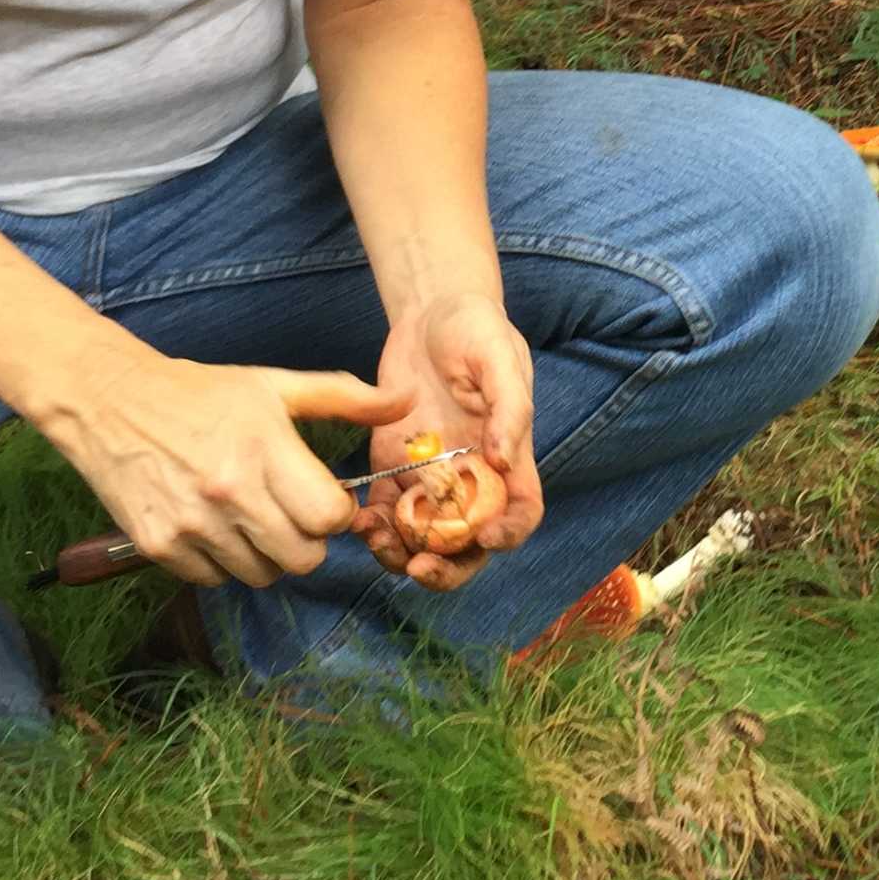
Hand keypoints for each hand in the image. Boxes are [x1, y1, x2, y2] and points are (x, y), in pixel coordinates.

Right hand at [40, 346, 410, 588]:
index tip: (323, 499)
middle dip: (308, 541)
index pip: (328, 517)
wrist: (109, 401)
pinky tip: (214, 526)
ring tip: (251, 518)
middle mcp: (229, 491)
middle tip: (292, 515)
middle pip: (302, 558)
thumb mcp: (275, 384)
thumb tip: (406, 401)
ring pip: (260, 576)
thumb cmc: (201, 392)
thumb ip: (346, 396)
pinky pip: (214, 580)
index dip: (335, 513)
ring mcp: (191, 524)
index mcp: (264, 448)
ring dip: (266, 555)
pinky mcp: (158, 546)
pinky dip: (222, 562)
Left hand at [354, 293, 542, 592]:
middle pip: (469, 543)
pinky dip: (372, 528)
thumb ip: (508, 405)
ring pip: (423, 539)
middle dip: (448, 568)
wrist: (429, 311)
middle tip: (419, 567)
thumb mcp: (499, 356)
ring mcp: (430, 477)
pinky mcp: (392, 468)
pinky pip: (385, 512)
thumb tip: (502, 458)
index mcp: (508, 456)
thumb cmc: (475, 328)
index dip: (509, 534)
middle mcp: (471, 477)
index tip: (486, 539)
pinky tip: (357, 521)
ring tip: (379, 542)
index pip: (521, 512)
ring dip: (403, 554)